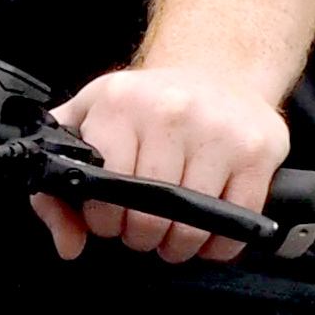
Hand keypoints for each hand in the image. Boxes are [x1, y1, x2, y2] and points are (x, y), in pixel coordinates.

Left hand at [36, 62, 287, 265]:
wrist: (218, 69)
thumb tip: (69, 243)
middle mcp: (171, 111)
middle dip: (140, 236)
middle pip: (149, 212)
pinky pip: (238, 221)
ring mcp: (219, 131)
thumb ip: (57, 182)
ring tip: (171, 234)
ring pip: (193, 224)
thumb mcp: (89, 119)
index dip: (103, 218)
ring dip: (178, 245)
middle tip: (140, 231)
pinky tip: (206, 233)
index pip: (106, 185)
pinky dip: (219, 244)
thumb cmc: (147, 103)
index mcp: (121, 103)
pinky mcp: (257, 151)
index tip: (107, 221)